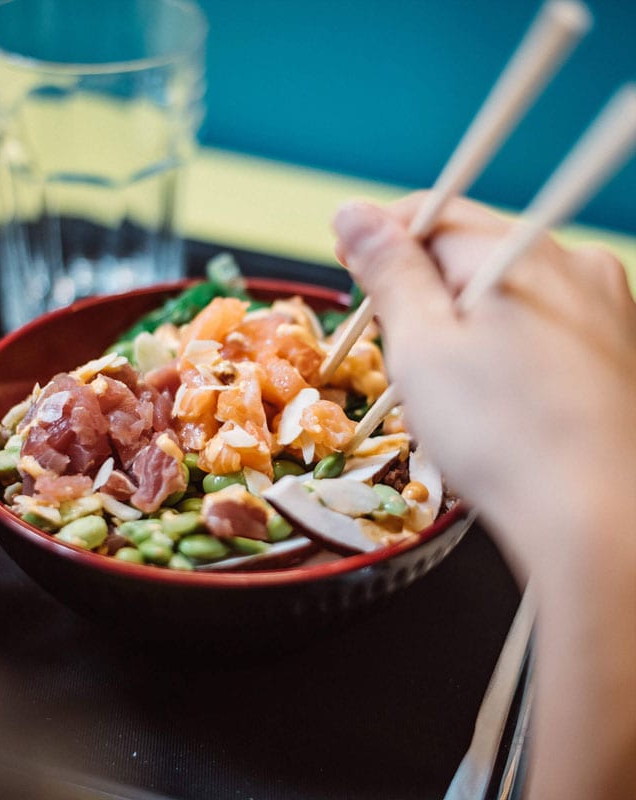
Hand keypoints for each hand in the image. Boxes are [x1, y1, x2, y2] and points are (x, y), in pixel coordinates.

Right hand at [333, 193, 635, 799]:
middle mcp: (573, 263)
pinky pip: (540, 323)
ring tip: (446, 382)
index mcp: (519, 252)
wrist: (598, 520)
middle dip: (422, 286)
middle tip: (394, 344)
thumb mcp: (421, 345)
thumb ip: (388, 269)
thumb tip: (354, 212)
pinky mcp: (615, 348)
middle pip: (470, 250)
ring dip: (462, 318)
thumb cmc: (503, 435)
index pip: (431, 212)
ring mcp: (604, 305)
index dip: (378, 237)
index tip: (347, 269)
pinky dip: (504, 343)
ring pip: (504, 290)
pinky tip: (495, 393)